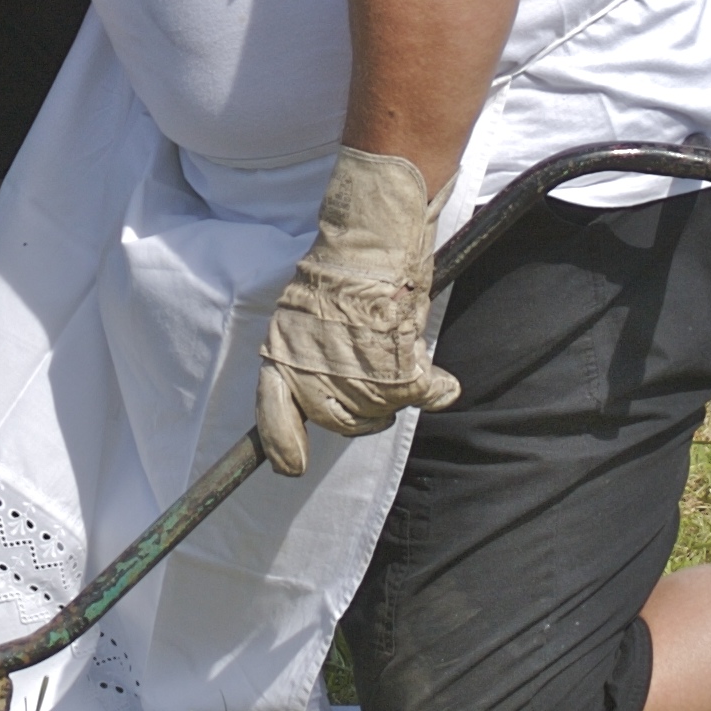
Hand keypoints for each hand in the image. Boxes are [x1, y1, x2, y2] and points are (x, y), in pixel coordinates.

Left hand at [253, 147, 464, 477]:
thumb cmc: (335, 273)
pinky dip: (437, 387)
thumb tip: (314, 395)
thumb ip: (301, 359)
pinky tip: (438, 376)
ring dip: (394, 390)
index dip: (283, 448)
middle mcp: (315, 377)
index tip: (291, 467)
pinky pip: (427, 397)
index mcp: (281, 360)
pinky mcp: (402, 376)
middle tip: (371, 379)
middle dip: (358, 412)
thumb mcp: (296, 319)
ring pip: (384, 411)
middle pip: (339, 422)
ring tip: (394, 347)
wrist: (369, 243)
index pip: (272, 419)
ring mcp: (359, 381)